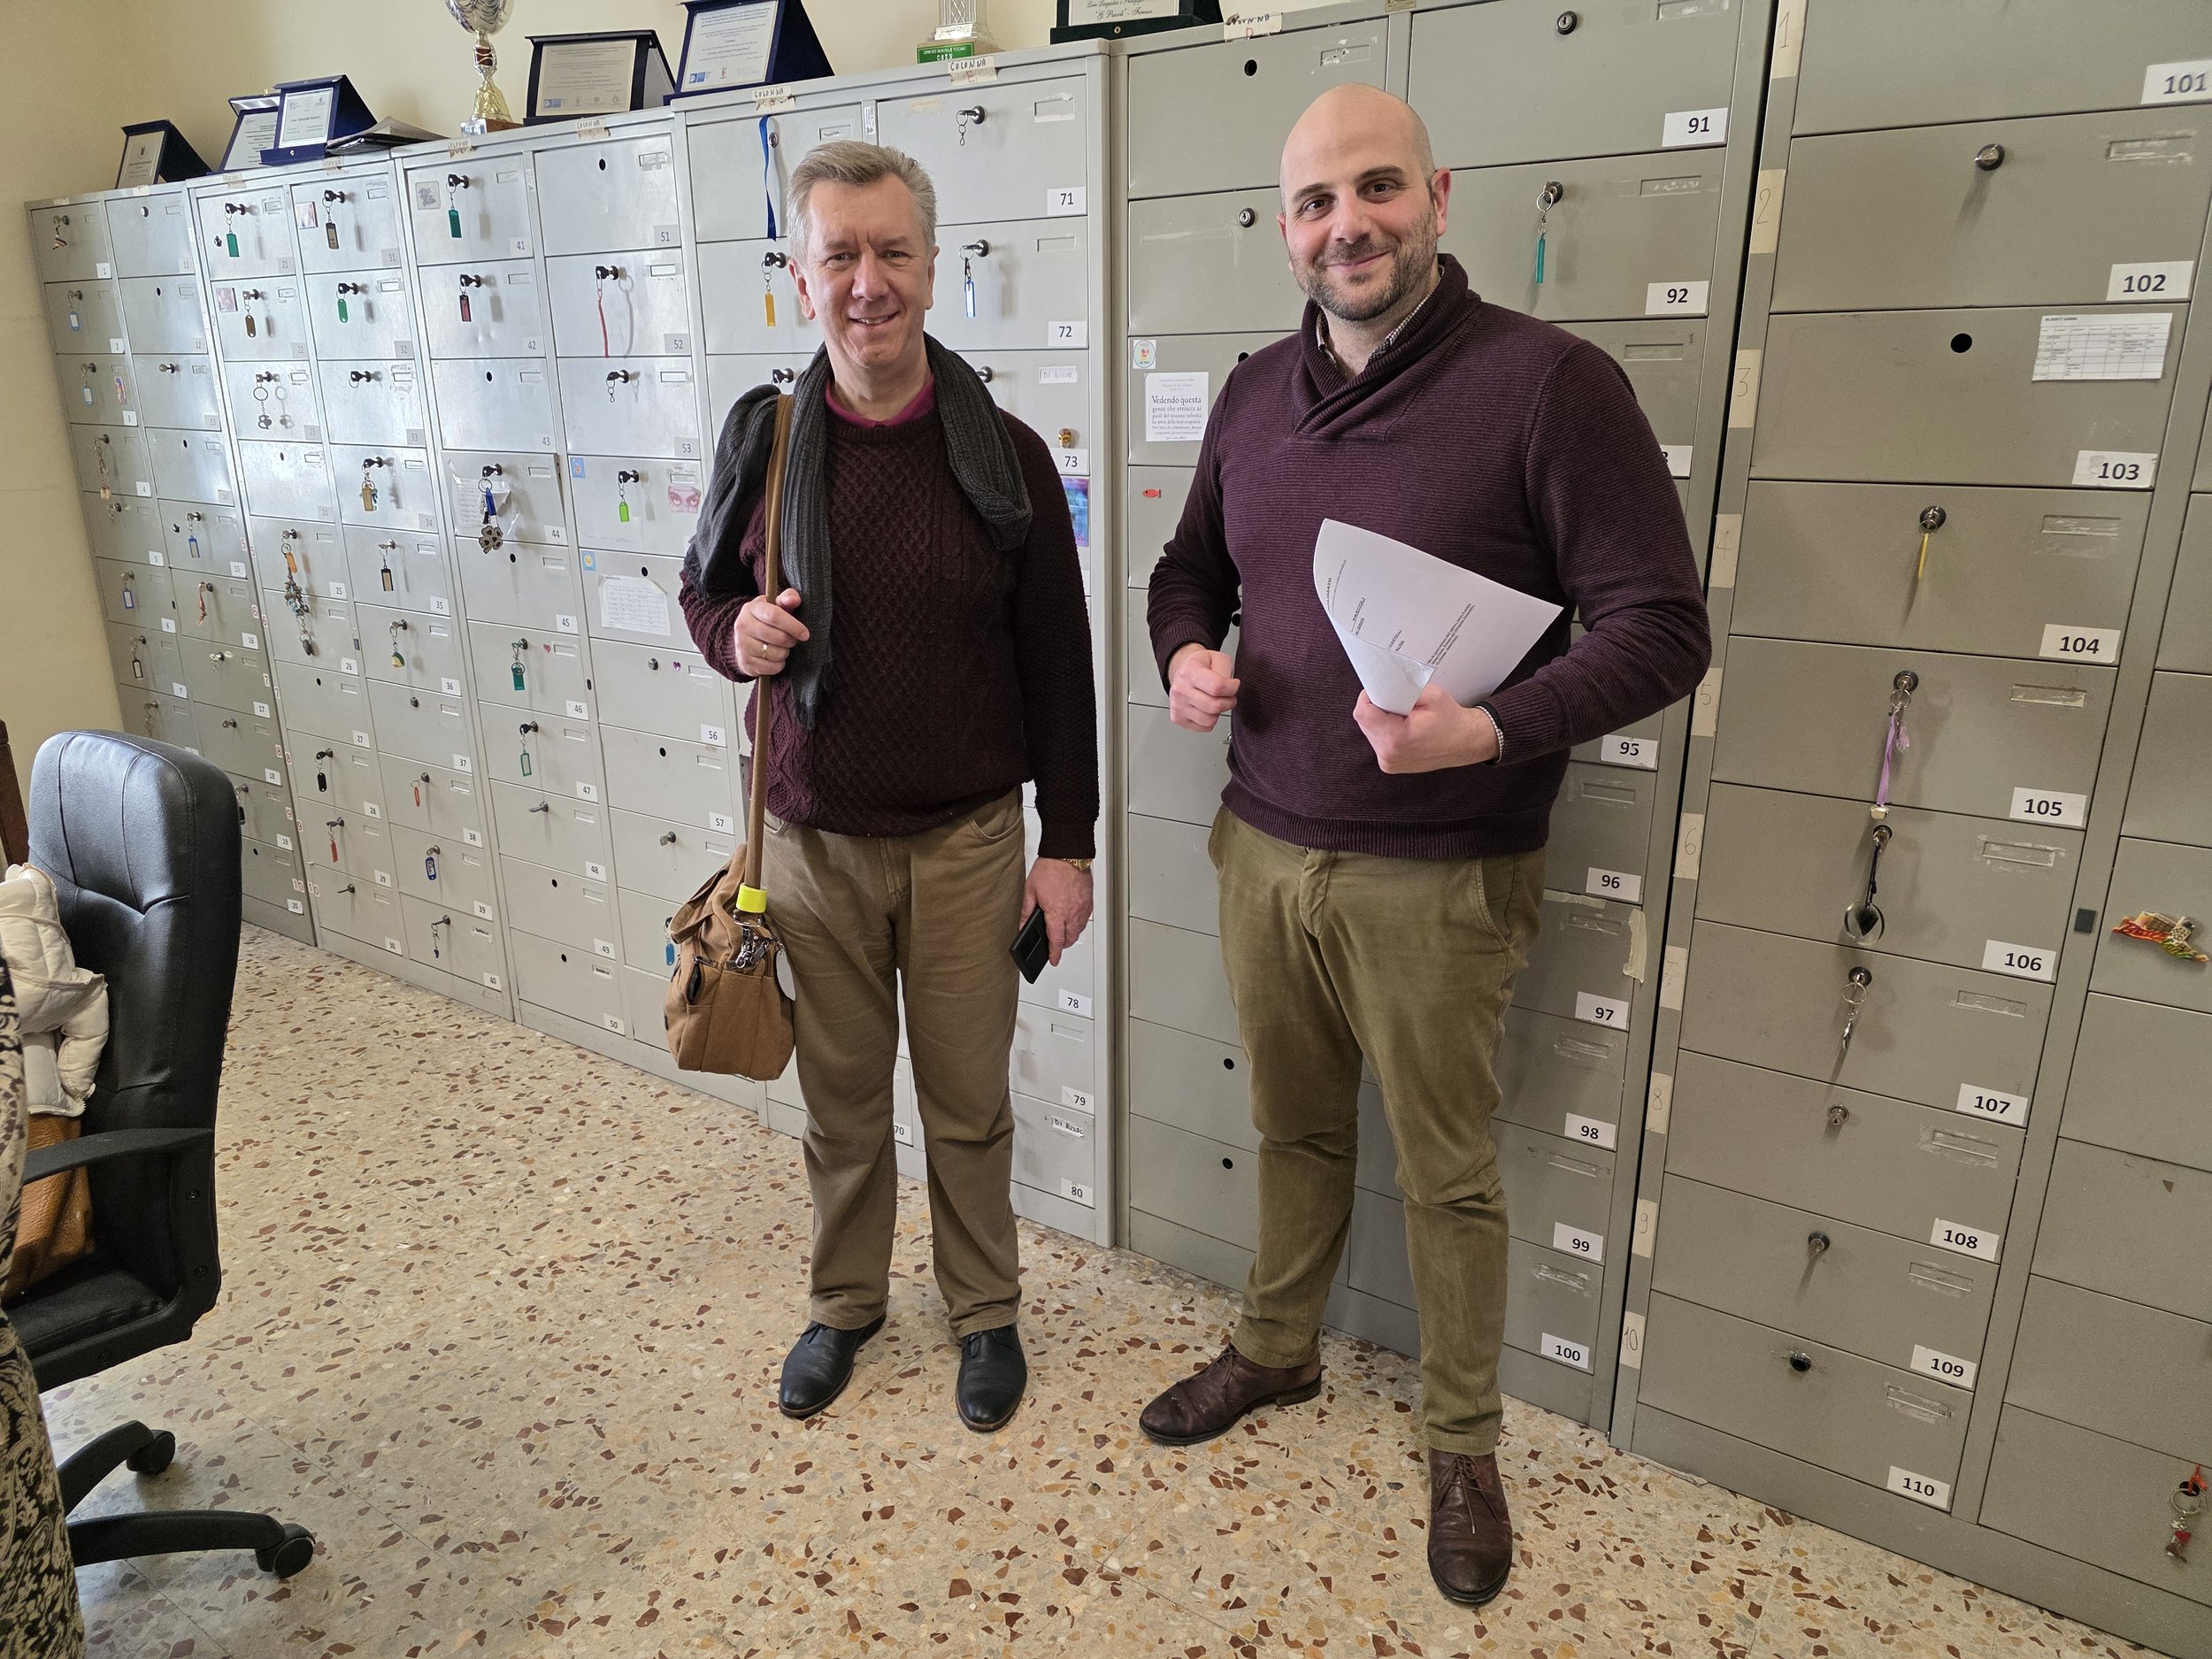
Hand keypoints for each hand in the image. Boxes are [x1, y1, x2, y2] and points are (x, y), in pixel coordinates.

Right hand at [734, 587, 806, 676]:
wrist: (744, 639)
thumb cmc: (766, 620)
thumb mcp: (775, 605)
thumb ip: (787, 598)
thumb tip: (794, 599)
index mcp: (752, 608)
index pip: (774, 616)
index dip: (793, 626)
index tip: (805, 634)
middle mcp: (743, 625)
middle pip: (778, 637)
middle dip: (791, 641)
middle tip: (792, 640)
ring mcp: (742, 645)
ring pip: (776, 654)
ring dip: (785, 653)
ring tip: (781, 647)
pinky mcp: (745, 662)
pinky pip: (772, 668)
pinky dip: (778, 665)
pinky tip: (774, 658)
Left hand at [1021, 859, 1093, 966]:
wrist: (1068, 853)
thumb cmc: (1050, 867)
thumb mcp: (1031, 890)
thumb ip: (1026, 911)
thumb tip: (1022, 925)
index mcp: (1056, 912)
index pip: (1056, 941)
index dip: (1054, 954)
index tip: (1053, 960)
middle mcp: (1072, 912)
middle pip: (1070, 939)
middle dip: (1063, 945)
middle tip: (1055, 945)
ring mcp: (1082, 907)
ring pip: (1079, 930)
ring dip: (1071, 935)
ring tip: (1063, 932)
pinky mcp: (1089, 900)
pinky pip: (1085, 918)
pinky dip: (1079, 923)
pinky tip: (1072, 918)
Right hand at [1168, 643, 1238, 732]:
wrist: (1183, 674)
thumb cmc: (1200, 666)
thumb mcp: (1217, 658)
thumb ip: (1225, 670)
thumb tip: (1230, 688)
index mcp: (1189, 671)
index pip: (1217, 686)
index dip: (1232, 688)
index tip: (1234, 685)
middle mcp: (1180, 689)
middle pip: (1214, 706)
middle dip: (1229, 702)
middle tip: (1229, 696)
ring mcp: (1177, 705)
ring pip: (1210, 720)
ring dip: (1219, 712)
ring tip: (1216, 701)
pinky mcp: (1178, 718)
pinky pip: (1204, 727)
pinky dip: (1210, 720)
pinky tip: (1207, 709)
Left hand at [1352, 683, 1499, 773]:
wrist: (1465, 742)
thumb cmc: (1451, 719)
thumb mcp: (1431, 695)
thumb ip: (1402, 688)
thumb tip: (1381, 684)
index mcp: (1396, 738)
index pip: (1363, 712)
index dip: (1369, 697)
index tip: (1380, 690)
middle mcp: (1389, 754)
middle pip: (1364, 721)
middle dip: (1377, 708)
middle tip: (1399, 704)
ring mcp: (1388, 762)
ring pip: (1369, 731)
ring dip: (1381, 720)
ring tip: (1403, 717)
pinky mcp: (1389, 765)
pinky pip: (1377, 740)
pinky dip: (1386, 730)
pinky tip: (1403, 728)